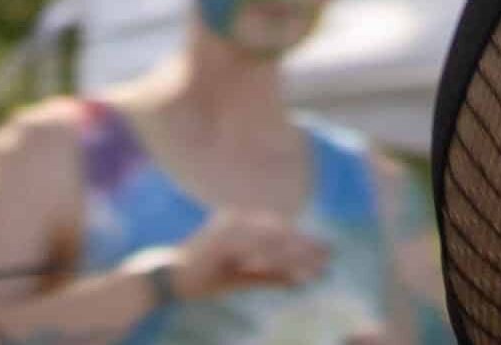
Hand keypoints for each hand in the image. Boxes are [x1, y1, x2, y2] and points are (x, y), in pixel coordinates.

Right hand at [154, 212, 333, 299]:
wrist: (168, 277)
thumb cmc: (205, 276)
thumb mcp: (242, 277)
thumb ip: (269, 276)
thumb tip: (297, 280)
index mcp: (242, 223)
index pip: (280, 230)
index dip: (305, 241)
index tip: (328, 252)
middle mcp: (238, 220)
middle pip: (282, 233)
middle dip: (308, 246)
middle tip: (332, 257)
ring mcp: (231, 229)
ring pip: (274, 242)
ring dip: (298, 256)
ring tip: (318, 269)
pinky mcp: (225, 241)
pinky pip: (259, 253)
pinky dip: (279, 265)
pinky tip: (295, 277)